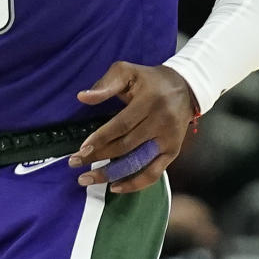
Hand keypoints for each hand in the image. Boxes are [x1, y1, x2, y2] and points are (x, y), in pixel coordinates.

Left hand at [67, 62, 196, 192]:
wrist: (184, 87)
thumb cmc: (148, 79)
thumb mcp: (127, 71)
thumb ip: (106, 84)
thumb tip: (82, 97)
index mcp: (149, 102)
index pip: (121, 125)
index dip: (101, 138)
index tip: (81, 149)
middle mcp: (161, 123)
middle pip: (126, 146)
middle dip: (99, 157)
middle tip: (74, 164)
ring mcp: (168, 140)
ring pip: (138, 163)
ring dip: (112, 174)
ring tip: (88, 179)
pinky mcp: (173, 151)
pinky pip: (154, 173)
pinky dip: (135, 183)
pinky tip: (115, 187)